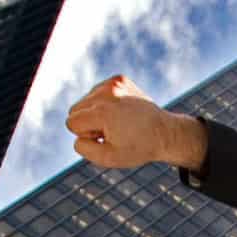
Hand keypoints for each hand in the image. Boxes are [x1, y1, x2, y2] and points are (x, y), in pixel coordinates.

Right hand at [65, 74, 203, 170]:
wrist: (165, 133)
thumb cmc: (138, 148)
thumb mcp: (108, 158)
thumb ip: (83, 148)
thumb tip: (76, 133)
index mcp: (103, 112)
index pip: (71, 122)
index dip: (86, 135)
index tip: (105, 138)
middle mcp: (108, 93)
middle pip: (75, 109)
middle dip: (89, 123)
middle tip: (113, 131)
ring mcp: (114, 83)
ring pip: (85, 100)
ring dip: (96, 113)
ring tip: (118, 122)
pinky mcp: (119, 79)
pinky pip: (96, 92)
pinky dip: (105, 103)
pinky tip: (121, 112)